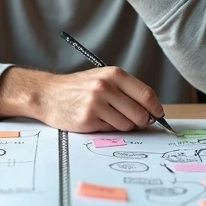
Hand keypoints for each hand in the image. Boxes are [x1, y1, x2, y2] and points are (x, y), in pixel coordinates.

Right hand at [0, 66, 165, 132]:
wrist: (48, 94)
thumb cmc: (78, 88)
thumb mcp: (103, 78)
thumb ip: (126, 90)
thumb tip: (151, 110)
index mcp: (114, 74)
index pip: (146, 94)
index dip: (156, 108)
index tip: (157, 114)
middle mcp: (106, 87)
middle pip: (141, 113)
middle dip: (142, 121)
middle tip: (136, 121)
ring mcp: (96, 104)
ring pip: (128, 125)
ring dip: (124, 126)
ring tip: (110, 117)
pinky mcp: (88, 120)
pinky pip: (111, 131)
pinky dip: (109, 129)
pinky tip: (97, 120)